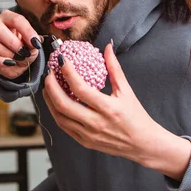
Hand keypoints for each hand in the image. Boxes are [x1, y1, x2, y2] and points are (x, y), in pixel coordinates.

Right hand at [0, 10, 42, 79]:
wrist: (17, 61)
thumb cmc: (24, 47)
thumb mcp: (32, 44)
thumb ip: (33, 42)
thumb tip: (34, 42)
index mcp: (8, 17)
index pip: (16, 20)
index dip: (27, 32)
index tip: (35, 44)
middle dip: (11, 42)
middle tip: (23, 52)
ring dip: (4, 52)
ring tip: (16, 59)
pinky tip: (9, 63)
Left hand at [42, 44, 190, 180]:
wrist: (143, 144)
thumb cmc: (136, 116)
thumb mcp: (127, 91)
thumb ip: (114, 68)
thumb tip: (107, 47)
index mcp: (108, 108)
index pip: (80, 89)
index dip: (68, 73)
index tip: (62, 60)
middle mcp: (95, 123)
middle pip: (63, 104)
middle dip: (51, 87)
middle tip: (49, 73)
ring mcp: (88, 135)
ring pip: (59, 117)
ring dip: (49, 100)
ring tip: (47, 86)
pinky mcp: (84, 141)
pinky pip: (64, 126)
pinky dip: (55, 112)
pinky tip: (54, 101)